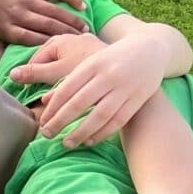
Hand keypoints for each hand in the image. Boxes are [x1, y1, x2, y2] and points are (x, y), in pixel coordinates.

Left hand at [15, 33, 166, 144]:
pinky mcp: (138, 98)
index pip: (66, 89)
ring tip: (66, 144)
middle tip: (46, 135)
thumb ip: (69, 80)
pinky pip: (118, 121)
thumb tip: (45, 100)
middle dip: (60, 122)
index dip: (52, 109)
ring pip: (99, 115)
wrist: (150, 49)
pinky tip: (89, 141)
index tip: (41, 122)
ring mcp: (125, 88)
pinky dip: (102, 133)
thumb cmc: (112, 59)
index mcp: (92, 64)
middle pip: (79, 103)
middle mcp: (108, 75)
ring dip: (81, 132)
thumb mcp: (90, 63)